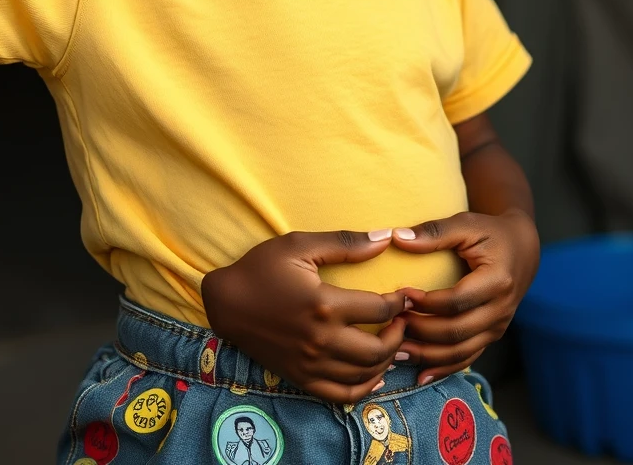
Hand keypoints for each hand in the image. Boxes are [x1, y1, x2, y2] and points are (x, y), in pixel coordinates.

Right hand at [201, 229, 409, 403]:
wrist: (226, 301)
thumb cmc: (262, 267)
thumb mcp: (299, 245)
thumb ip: (344, 243)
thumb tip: (384, 238)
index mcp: (325, 304)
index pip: (380, 309)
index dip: (400, 303)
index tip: (406, 296)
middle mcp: (321, 339)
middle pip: (379, 349)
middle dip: (400, 335)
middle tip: (402, 321)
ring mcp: (311, 363)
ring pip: (364, 375)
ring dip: (387, 361)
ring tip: (391, 343)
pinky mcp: (301, 377)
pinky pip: (341, 395)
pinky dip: (364, 389)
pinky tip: (374, 374)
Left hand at [391, 209, 539, 383]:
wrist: (522, 249)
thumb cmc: (490, 233)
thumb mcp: (466, 224)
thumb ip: (434, 232)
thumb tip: (397, 237)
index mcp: (497, 281)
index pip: (457, 301)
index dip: (427, 303)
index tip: (400, 295)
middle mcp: (501, 310)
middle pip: (457, 331)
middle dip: (421, 331)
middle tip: (391, 323)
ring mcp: (497, 327)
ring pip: (461, 352)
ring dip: (427, 356)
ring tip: (395, 352)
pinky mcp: (491, 336)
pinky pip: (467, 358)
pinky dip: (443, 368)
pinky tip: (419, 375)